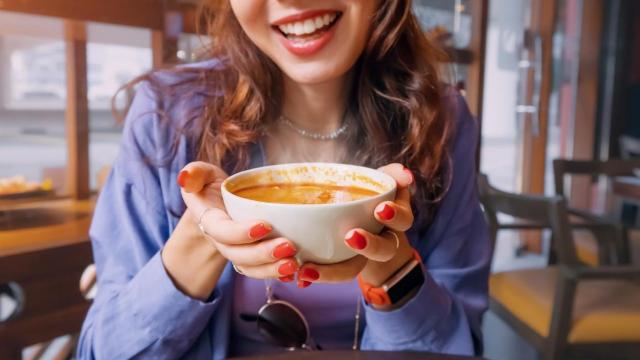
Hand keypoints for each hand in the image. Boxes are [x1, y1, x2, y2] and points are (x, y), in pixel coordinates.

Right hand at [179, 161, 299, 281]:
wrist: (218, 206)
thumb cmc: (213, 188)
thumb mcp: (203, 174)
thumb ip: (195, 173)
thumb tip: (184, 178)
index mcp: (211, 221)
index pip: (222, 232)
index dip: (241, 233)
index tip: (265, 225)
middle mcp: (223, 242)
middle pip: (239, 255)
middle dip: (263, 254)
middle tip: (289, 246)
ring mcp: (237, 252)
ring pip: (250, 268)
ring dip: (272, 269)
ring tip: (294, 264)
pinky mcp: (251, 258)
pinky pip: (261, 271)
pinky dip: (277, 274)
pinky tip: (295, 271)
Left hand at [296, 163, 415, 287]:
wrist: (361, 225)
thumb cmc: (370, 198)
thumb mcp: (382, 183)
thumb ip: (393, 175)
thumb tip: (406, 174)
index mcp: (394, 220)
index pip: (402, 219)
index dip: (394, 215)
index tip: (381, 209)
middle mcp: (382, 242)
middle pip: (383, 249)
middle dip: (370, 245)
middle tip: (351, 236)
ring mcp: (361, 257)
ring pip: (353, 269)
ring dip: (332, 272)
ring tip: (308, 270)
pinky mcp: (343, 266)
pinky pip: (332, 275)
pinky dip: (318, 276)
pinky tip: (300, 278)